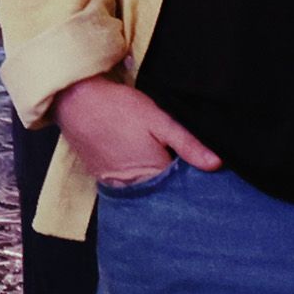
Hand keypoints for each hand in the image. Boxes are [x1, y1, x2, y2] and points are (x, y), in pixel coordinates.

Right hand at [52, 75, 220, 188]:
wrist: (76, 101)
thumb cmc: (119, 108)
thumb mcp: (159, 120)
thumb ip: (188, 144)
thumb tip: (216, 164)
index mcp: (152, 175)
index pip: (183, 187)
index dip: (194, 176)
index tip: (200, 166)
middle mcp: (134, 187)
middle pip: (163, 191)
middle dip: (174, 180)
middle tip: (177, 157)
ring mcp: (116, 185)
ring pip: (145, 188)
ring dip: (154, 178)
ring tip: (156, 155)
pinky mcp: (103, 179)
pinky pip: (127, 184)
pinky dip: (136, 176)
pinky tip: (137, 156)